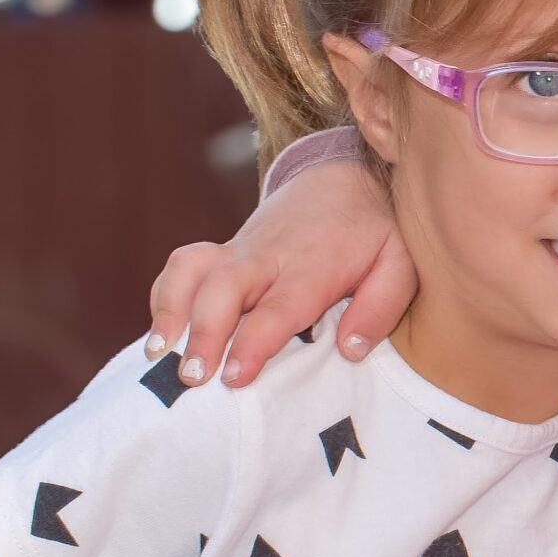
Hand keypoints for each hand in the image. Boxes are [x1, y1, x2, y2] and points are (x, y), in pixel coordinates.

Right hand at [145, 158, 411, 388]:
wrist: (345, 178)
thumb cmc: (375, 233)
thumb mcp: (399, 265)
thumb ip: (380, 307)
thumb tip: (350, 350)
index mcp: (313, 265)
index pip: (279, 305)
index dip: (254, 340)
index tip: (236, 377)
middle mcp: (268, 256)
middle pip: (223, 286)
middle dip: (203, 331)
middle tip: (191, 378)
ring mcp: (240, 250)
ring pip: (192, 270)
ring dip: (170, 311)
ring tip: (157, 357)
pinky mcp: (223, 252)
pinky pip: (182, 267)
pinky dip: (164, 297)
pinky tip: (160, 338)